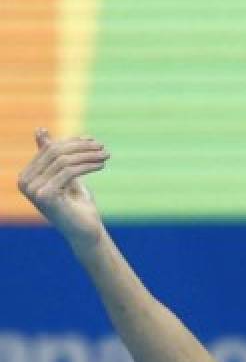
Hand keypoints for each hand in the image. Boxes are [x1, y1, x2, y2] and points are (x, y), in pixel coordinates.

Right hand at [17, 128, 108, 244]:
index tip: (93, 140)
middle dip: (81, 147)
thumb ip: (52, 156)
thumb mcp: (65, 175)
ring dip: (88, 156)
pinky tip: (101, 165)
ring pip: (64, 161)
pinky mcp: (45, 195)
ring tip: (105, 156)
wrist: (85, 231)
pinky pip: (69, 172)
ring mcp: (33, 190)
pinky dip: (87, 165)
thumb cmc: (76, 204)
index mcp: (26, 176)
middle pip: (55, 153)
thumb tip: (40, 129)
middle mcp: (24, 182)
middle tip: (102, 147)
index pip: (49, 149)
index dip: (72, 142)